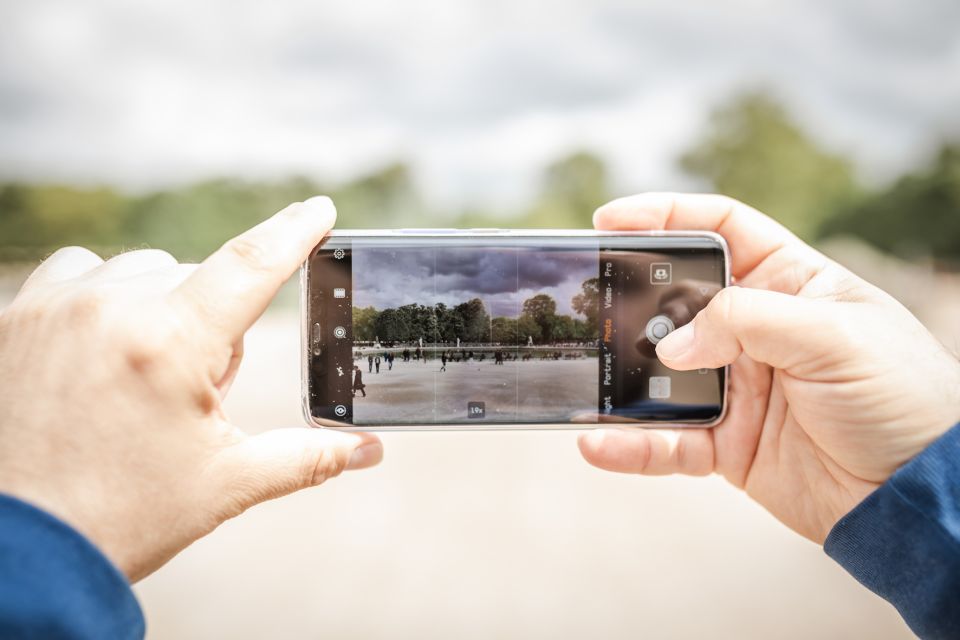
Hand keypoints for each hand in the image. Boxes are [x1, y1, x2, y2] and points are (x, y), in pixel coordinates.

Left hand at [0, 196, 381, 580]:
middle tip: (188, 398)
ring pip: (140, 272)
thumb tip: (369, 451)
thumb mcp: (226, 485)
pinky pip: (80, 272)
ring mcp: (55, 308)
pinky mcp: (16, 317)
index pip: (251, 264)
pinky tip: (100, 349)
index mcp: (169, 345)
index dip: (294, 232)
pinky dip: (103, 297)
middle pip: (197, 282)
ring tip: (138, 380)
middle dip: (211, 331)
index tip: (320, 208)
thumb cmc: (120, 518)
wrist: (18, 552)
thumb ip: (307, 458)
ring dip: (158, 309)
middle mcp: (110, 309)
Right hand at [578, 193, 959, 541]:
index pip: (720, 228)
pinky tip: (599, 443)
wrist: (918, 494)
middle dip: (630, 300)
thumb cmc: (901, 397)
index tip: (611, 220)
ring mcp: (737, 387)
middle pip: (675, 299)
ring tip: (584, 378)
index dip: (666, 215)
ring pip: (660, 374)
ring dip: (621, 377)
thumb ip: (746, 323)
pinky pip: (667, 442)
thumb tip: (672, 344)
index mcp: (790, 282)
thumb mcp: (833, 337)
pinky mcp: (726, 443)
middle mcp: (756, 330)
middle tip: (589, 301)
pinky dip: (633, 445)